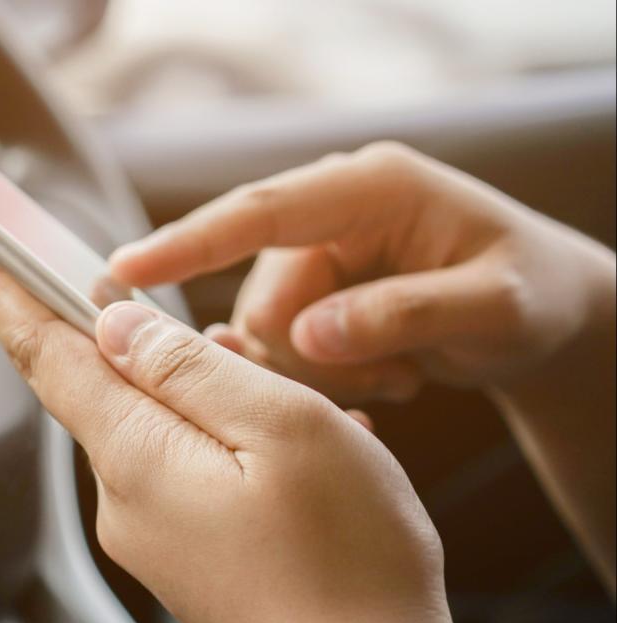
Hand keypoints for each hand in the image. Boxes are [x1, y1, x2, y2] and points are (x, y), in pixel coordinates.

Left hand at [0, 231, 465, 622]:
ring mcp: (151, 536)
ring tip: (303, 416)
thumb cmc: (345, 565)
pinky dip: (236, 446)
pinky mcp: (184, 561)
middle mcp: (123, 498)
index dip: (0, 289)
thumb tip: (116, 324)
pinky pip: (191, 473)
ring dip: (217, 399)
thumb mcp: (285, 429)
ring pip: (162, 428)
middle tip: (222, 336)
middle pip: (108, 386)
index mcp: (135, 454)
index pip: (44, 352)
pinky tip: (302, 458)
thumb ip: (190, 370)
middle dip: (150, 344)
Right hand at [109, 142, 615, 404]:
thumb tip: (306, 337)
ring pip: (266, 339)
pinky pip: (282, 355)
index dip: (188, 244)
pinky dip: (327, 381)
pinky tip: (386, 377)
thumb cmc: (535, 295)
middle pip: (260, 300)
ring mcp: (320, 258)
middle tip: (387, 380)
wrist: (549, 314)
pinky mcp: (315, 296)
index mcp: (370, 189)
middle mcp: (331, 216)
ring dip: (324, 376)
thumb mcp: (493, 307)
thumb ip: (401, 315)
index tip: (124, 272)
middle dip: (306, 358)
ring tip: (400, 375)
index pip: (260, 213)